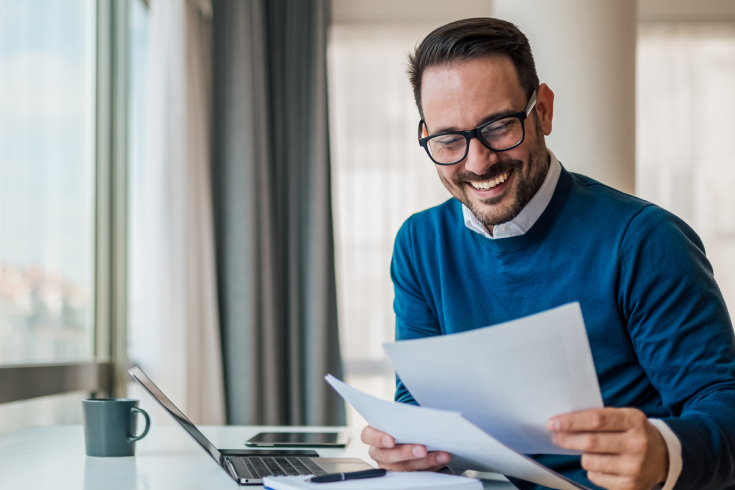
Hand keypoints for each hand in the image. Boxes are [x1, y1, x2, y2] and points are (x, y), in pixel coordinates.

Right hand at [361, 425, 449, 471]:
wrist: (413, 432)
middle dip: (406, 453)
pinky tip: (442, 459)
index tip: (391, 440)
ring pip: (404, 468)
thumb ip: (404, 417)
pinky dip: (432, 466)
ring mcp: (391, 465)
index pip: (367, 436)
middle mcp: (379, 452)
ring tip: (441, 455)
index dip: (378, 438)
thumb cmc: (404, 423)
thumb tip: (421, 416)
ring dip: (425, 462)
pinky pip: (417, 473)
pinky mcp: (405, 473)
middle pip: (388, 456)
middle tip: (422, 449)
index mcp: (373, 434)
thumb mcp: (400, 417)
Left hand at [547, 408, 668, 489]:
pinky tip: (603, 465)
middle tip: (555, 436)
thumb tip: (563, 423)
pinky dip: (593, 470)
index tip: (552, 423)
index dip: (571, 422)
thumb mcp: (624, 417)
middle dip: (567, 439)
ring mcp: (635, 467)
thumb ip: (599, 418)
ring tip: (589, 451)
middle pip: (591, 442)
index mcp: (634, 420)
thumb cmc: (633, 432)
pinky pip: (596, 477)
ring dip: (582, 456)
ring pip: (590, 461)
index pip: (596, 420)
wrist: (663, 457)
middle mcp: (637, 444)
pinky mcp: (631, 486)